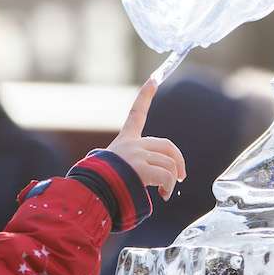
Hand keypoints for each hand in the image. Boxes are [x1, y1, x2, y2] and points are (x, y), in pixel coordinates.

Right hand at [107, 79, 186, 199]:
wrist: (93, 192)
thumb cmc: (101, 184)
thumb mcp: (113, 168)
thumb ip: (130, 167)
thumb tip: (141, 179)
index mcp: (124, 141)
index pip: (136, 113)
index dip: (145, 95)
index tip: (153, 79)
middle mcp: (132, 144)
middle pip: (167, 145)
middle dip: (178, 161)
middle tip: (180, 176)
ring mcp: (137, 155)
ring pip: (169, 164)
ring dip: (171, 180)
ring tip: (163, 193)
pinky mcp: (142, 168)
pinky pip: (166, 176)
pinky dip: (168, 187)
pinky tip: (161, 195)